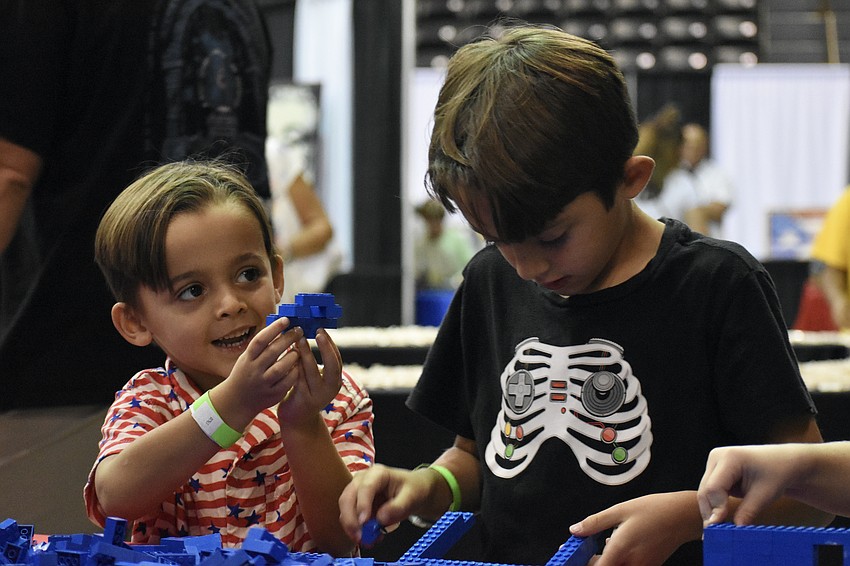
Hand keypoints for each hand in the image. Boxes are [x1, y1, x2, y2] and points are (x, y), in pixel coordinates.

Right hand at [214, 317, 305, 425]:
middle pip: (272, 352)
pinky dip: (295, 373)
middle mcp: (254, 370)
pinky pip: (287, 382)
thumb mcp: (247, 358)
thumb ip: (261, 346)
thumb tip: (279, 327)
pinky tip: (299, 366)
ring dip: (292, 357)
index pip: (260, 340)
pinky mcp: (272, 394)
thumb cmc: (245, 374)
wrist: (236, 402)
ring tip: (298, 350)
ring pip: (280, 368)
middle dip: (288, 339)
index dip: (273, 329)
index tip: (286, 320)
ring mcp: (263, 383)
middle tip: (299, 331)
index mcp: (247, 358)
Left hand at [276, 327, 342, 427]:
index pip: (337, 359)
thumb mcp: (314, 377)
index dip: (330, 344)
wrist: (298, 419)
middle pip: (332, 366)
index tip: (321, 330)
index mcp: (335, 381)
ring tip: (298, 341)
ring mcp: (319, 396)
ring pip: (314, 372)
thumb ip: (313, 362)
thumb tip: (305, 336)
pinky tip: (289, 355)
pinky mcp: (305, 400)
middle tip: (317, 333)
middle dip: (325, 348)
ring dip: (307, 354)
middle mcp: (331, 388)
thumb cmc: (304, 392)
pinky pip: (300, 379)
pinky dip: (295, 366)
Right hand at [338, 464, 437, 543]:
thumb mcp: (412, 497)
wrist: (413, 491)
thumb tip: (381, 519)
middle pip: (348, 497)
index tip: (363, 522)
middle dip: (350, 519)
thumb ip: (398, 507)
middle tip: (359, 537)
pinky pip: (351, 518)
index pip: (365, 487)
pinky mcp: (357, 504)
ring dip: (351, 527)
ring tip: (367, 541)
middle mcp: (363, 480)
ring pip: (345, 509)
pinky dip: (356, 530)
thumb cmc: (413, 489)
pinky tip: (370, 538)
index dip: (362, 504)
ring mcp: (357, 492)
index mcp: (378, 473)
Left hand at [570, 491, 702, 565]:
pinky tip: (618, 545)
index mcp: (621, 549)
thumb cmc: (655, 510)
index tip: (573, 557)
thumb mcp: (620, 510)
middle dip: (594, 562)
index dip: (583, 563)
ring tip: (603, 545)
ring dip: (607, 561)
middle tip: (584, 550)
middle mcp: (632, 563)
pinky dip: (619, 560)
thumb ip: (595, 522)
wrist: (684, 516)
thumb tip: (575, 530)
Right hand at [698, 445, 797, 525]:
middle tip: (715, 535)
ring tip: (717, 531)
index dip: (716, 509)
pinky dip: (715, 506)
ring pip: (705, 493)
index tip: (718, 529)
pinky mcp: (716, 471)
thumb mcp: (764, 494)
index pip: (714, 487)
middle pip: (705, 490)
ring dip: (711, 511)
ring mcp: (714, 463)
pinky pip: (710, 492)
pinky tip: (719, 520)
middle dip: (710, 513)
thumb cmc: (777, 474)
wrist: (784, 462)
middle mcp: (717, 457)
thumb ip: (747, 512)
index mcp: (729, 457)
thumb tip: (734, 532)